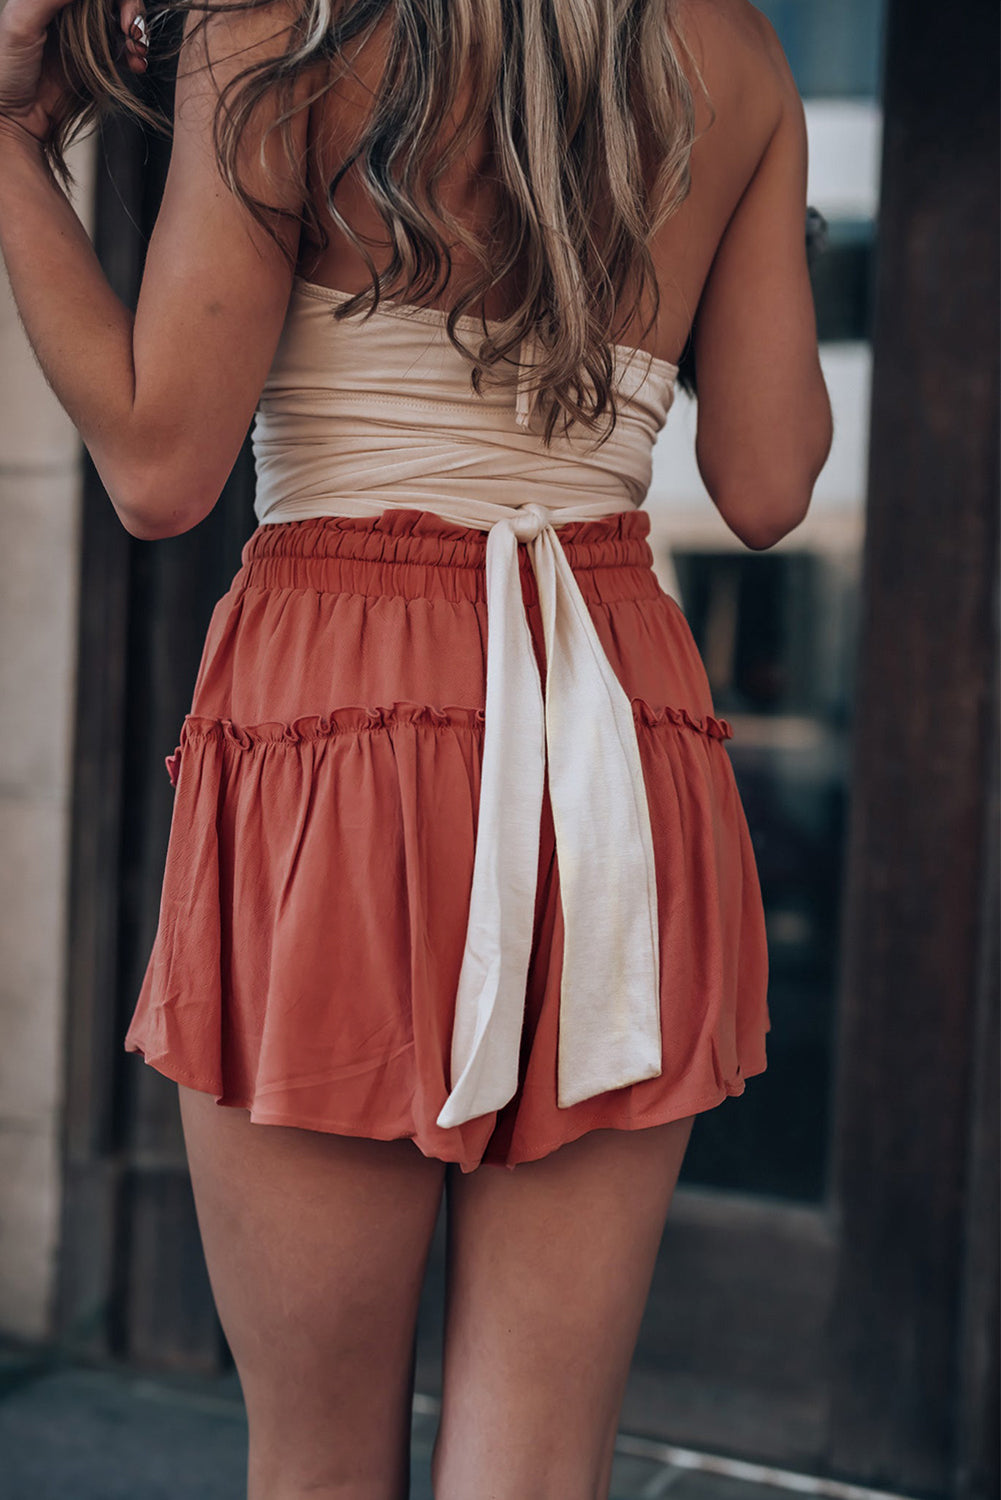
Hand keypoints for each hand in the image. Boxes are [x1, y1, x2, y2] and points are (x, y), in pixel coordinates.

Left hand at [0, 0, 147, 145]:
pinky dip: (135, 55)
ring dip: (137, 34)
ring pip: (122, 22)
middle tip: (133, 31)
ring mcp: (85, 37)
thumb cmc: (7, 71)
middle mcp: (69, 12)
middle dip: (131, 10)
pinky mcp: (96, 61)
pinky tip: (136, 64)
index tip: (119, 10)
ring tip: (136, 51)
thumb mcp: (21, 23)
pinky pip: (123, 50)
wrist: (16, 118)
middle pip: (113, 1)